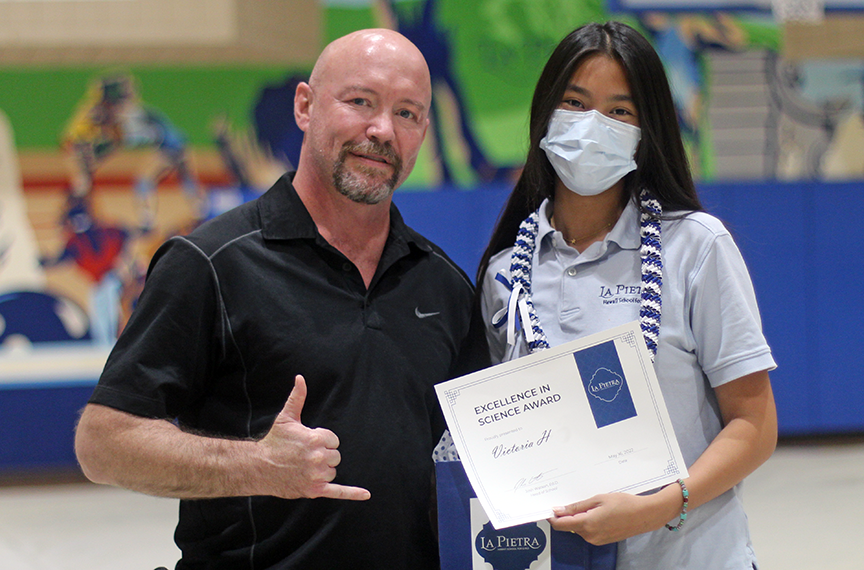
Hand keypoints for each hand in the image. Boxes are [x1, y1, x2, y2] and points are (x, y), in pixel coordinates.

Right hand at [257, 375, 370, 500]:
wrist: (259, 467)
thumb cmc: (274, 442)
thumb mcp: (286, 417)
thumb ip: (298, 397)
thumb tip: (301, 378)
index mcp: (316, 439)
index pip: (334, 441)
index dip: (322, 441)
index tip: (307, 443)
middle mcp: (318, 458)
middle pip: (335, 456)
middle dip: (323, 455)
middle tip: (304, 456)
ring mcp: (317, 475)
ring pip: (332, 471)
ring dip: (323, 470)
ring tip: (304, 467)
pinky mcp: (314, 490)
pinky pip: (338, 491)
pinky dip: (353, 493)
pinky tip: (366, 495)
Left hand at [548, 491, 673, 544]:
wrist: (645, 515)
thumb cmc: (623, 504)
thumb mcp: (598, 499)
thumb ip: (577, 506)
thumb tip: (559, 510)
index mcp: (586, 524)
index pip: (560, 525)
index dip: (552, 517)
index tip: (548, 508)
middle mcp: (589, 536)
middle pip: (569, 526)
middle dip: (568, 514)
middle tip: (574, 499)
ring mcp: (596, 540)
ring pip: (579, 528)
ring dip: (579, 518)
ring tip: (592, 504)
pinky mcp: (602, 540)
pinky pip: (588, 531)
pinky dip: (588, 522)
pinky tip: (598, 512)